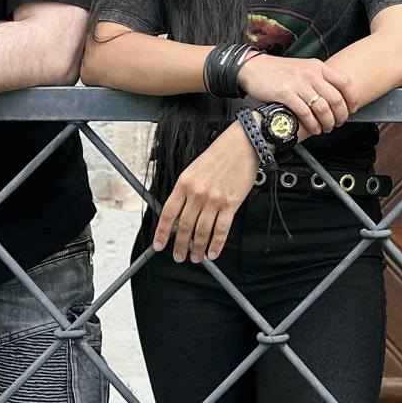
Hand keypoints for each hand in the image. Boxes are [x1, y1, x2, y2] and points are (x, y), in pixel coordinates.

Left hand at [153, 126, 258, 261]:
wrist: (242, 145)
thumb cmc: (219, 155)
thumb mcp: (193, 170)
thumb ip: (186, 191)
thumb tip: (180, 213)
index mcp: (184, 184)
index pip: (168, 213)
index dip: (162, 232)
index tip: (159, 245)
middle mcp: (197, 193)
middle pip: (184, 226)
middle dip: (180, 245)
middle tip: (178, 256)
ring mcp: (214, 200)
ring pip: (201, 231)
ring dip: (197, 248)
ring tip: (195, 257)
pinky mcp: (231, 204)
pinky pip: (221, 229)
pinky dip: (216, 244)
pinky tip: (213, 252)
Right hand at [237, 54, 356, 137]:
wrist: (254, 68)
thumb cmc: (279, 71)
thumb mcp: (304, 67)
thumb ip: (319, 78)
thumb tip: (336, 96)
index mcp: (318, 67)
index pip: (345, 83)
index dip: (352, 99)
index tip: (353, 109)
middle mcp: (311, 74)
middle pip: (336, 99)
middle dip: (341, 116)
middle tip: (339, 123)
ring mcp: (298, 84)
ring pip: (323, 109)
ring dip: (328, 123)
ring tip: (326, 128)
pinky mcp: (286, 94)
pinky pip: (306, 114)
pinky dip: (313, 125)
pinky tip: (314, 128)